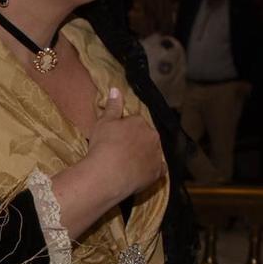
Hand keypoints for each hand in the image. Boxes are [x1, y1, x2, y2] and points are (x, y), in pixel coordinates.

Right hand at [88, 87, 164, 201]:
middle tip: (121, 150)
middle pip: (146, 136)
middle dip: (137, 140)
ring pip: (153, 151)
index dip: (125, 129)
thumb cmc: (103, 145)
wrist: (107, 174)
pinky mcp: (157, 172)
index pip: (135, 122)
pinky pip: (159, 169)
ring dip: (145, 154)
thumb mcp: (103, 122)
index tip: (116, 137)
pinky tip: (143, 172)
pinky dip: (153, 169)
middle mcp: (153, 137)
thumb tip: (116, 89)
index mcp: (140, 122)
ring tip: (129, 163)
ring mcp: (157, 155)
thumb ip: (113, 106)